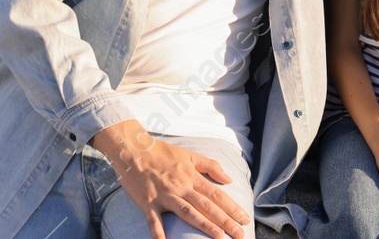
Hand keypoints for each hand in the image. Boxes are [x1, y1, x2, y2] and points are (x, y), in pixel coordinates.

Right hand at [91, 120, 250, 238]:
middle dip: (225, 221)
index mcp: (191, 176)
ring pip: (187, 213)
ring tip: (219, 236)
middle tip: (240, 234)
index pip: (216, 193)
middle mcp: (180, 186)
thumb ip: (209, 166)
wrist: (133, 149)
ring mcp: (164, 195)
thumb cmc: (162, 152)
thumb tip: (228, 178)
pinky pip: (154, 221)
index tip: (245, 218)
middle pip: (206, 205)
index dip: (232, 207)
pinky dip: (159, 234)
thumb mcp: (189, 154)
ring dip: (204, 225)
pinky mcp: (148, 202)